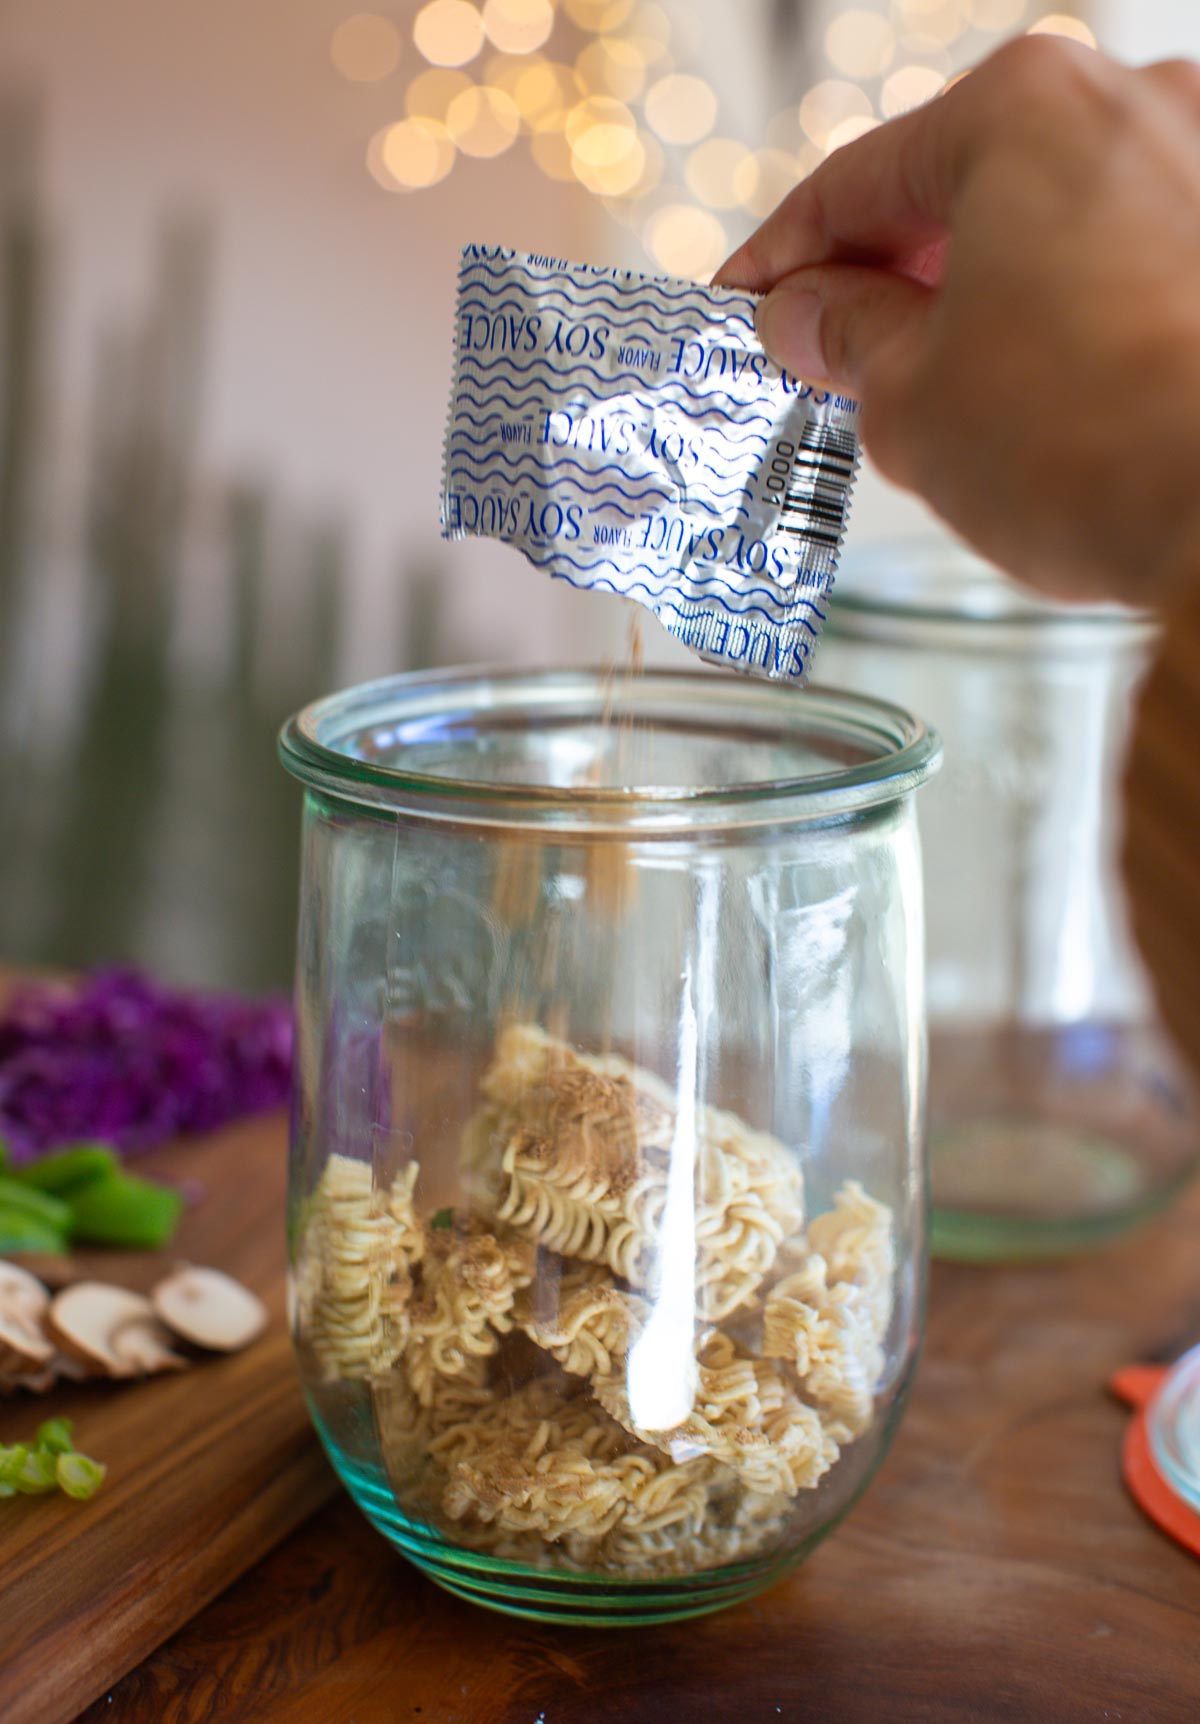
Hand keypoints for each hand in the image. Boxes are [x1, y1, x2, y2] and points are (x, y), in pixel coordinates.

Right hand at [715, 38, 1199, 605]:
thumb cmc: (1088, 446)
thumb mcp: (907, 398)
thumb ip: (844, 334)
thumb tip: (808, 315)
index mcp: (1023, 109)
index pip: (857, 180)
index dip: (783, 257)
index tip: (748, 304)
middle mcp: (1133, 102)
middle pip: (963, 186)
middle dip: (885, 274)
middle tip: (825, 357)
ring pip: (1049, 222)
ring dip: (977, 292)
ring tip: (929, 386)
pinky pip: (1122, 257)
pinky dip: (1062, 309)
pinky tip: (1032, 388)